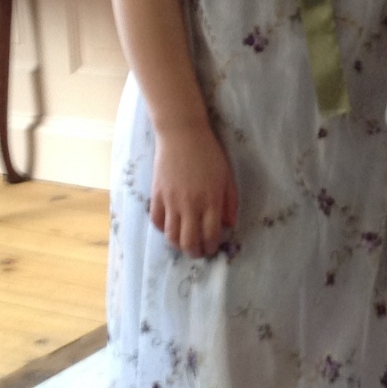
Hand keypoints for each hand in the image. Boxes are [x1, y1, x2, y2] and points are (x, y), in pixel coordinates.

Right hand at [150, 122, 238, 257]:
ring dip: (178, 245)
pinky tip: (170, 226)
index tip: (212, 249)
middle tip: (198, 251)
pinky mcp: (156, 195)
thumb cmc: (209, 154)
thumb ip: (230, 203)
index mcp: (211, 201)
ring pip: (171, 236)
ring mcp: (171, 201)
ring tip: (184, 243)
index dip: (211, 247)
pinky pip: (157, 221)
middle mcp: (190, 205)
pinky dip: (163, 229)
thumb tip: (228, 225)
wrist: (182, 135)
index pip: (210, 235)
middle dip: (194, 252)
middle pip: (189, 242)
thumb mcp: (227, 177)